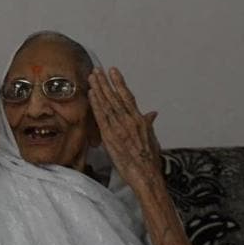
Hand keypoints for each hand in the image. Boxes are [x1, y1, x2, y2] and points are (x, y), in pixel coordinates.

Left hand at [88, 67, 161, 188]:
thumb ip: (149, 123)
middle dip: (106, 82)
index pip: (128, 96)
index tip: (113, 71)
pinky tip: (91, 95)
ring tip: (92, 77)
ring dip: (99, 89)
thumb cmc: (149, 160)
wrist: (146, 174)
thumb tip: (152, 113)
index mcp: (139, 120)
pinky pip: (101, 117)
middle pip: (115, 97)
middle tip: (97, 70)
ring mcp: (119, 128)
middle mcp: (129, 120)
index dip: (119, 83)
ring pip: (107, 104)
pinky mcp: (110, 137)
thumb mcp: (152, 138)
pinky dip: (96, 104)